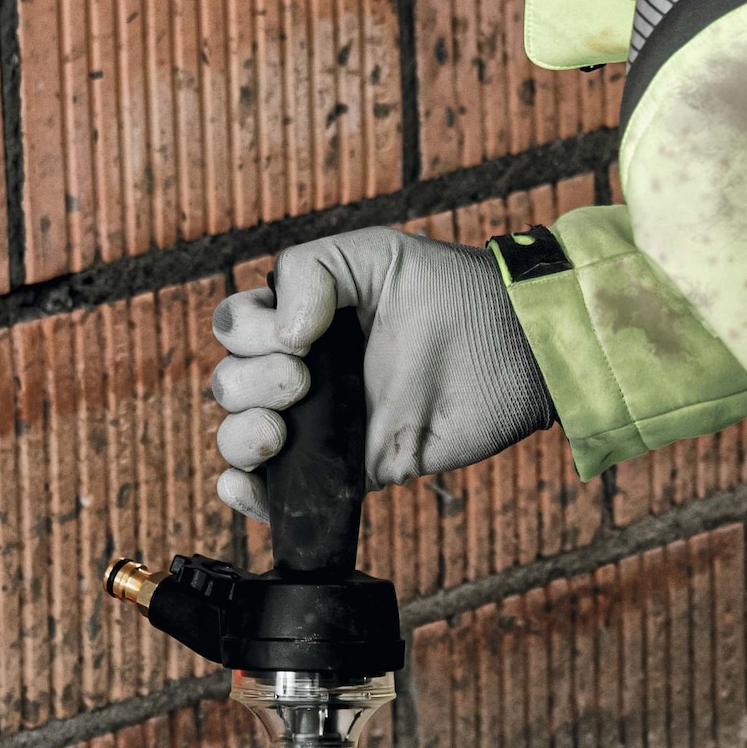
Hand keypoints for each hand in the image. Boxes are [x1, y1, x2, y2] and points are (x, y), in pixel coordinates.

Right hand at [211, 226, 555, 520]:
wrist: (516, 352)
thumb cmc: (453, 294)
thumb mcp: (379, 254)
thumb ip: (314, 269)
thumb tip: (283, 335)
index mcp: (302, 315)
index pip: (235, 326)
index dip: (247, 333)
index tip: (296, 339)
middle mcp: (305, 369)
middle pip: (231, 383)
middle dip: (250, 385)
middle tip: (304, 382)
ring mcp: (322, 423)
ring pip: (240, 436)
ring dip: (241, 437)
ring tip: (280, 434)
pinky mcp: (347, 469)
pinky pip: (276, 491)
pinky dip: (246, 493)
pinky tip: (247, 483)